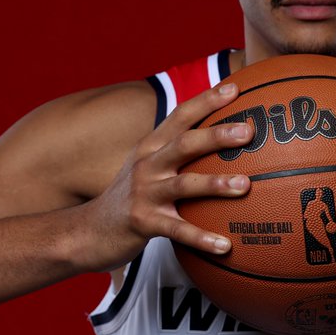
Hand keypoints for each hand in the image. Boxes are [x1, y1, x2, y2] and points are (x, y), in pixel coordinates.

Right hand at [82, 83, 251, 269]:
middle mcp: (147, 165)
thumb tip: (221, 141)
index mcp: (151, 147)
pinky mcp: (142, 223)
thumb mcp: (147, 167)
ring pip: (183, 185)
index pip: (180, 116)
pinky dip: (201, 237)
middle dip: (216, 135)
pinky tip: (225, 246)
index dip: (206, 100)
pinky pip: (177, 231)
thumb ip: (176, 153)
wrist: (88, 231)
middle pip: (184, 144)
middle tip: (247, 132)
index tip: (234, 88)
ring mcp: (144, 193)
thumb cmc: (131, 197)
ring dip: (215, 184)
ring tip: (245, 185)